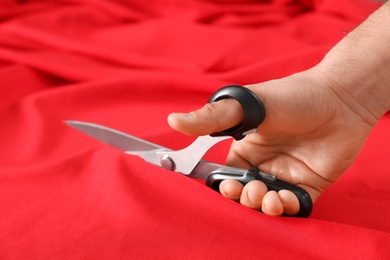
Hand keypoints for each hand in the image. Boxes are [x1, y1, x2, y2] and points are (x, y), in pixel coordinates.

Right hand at [168, 69, 375, 215]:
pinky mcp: (308, 186)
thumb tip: (172, 121)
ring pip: (265, 205)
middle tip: (248, 189)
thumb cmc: (291, 96)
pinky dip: (286, 209)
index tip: (224, 185)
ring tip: (266, 195)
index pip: (222, 176)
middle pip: (242, 195)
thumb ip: (210, 118)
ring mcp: (284, 176)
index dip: (219, 186)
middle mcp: (261, 166)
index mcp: (242, 149)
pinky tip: (284, 198)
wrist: (339, 98)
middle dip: (241, 198)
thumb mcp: (246, 105)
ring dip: (261, 206)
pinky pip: (293, 208)